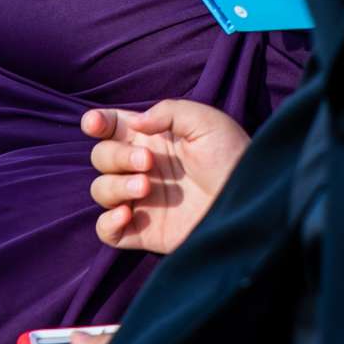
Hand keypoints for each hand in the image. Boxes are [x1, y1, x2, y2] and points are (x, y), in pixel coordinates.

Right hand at [82, 101, 248, 255]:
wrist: (248, 200)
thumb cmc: (232, 156)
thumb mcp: (206, 121)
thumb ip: (168, 112)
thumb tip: (135, 123)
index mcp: (152, 138)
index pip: (111, 128)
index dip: (96, 124)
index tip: (95, 124)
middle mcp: (141, 168)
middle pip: (101, 157)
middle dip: (117, 156)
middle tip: (148, 161)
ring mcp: (140, 201)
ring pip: (100, 190)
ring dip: (115, 185)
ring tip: (146, 186)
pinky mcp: (143, 232)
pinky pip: (106, 231)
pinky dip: (108, 222)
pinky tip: (127, 214)